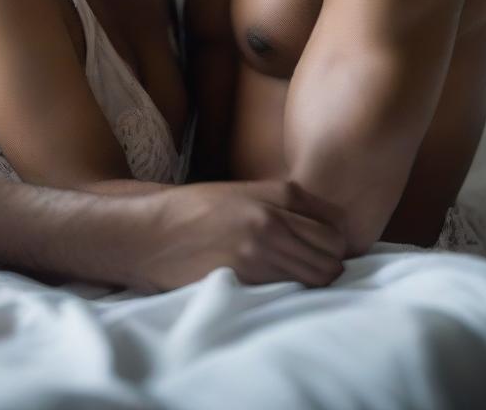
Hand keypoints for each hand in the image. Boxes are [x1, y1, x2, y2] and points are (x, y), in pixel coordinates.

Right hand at [135, 180, 346, 290]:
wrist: (151, 231)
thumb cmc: (193, 211)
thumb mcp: (241, 193)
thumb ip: (279, 204)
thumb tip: (320, 226)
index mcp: (277, 192)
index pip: (334, 220)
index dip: (333, 239)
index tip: (321, 248)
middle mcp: (275, 217)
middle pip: (333, 249)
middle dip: (329, 261)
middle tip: (309, 268)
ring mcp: (263, 247)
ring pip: (320, 274)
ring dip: (314, 280)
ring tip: (293, 280)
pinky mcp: (249, 274)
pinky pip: (293, 289)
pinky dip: (293, 293)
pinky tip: (276, 289)